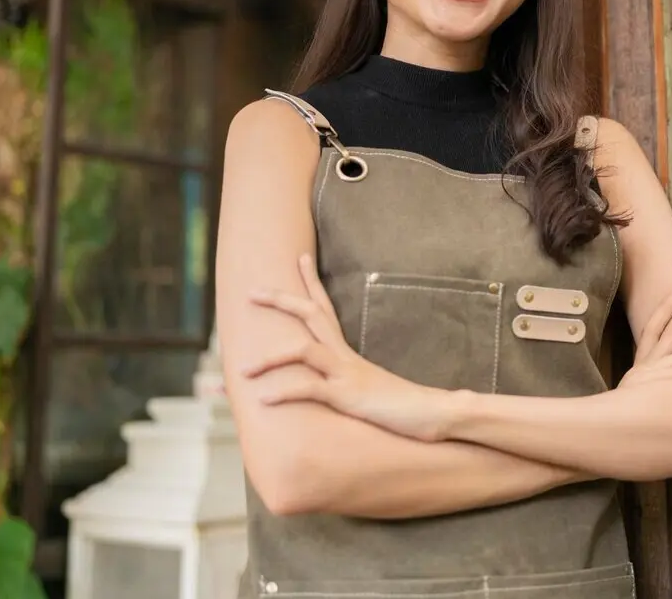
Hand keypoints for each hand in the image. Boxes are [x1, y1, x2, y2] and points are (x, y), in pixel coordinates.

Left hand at [243, 254, 456, 441]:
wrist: (430, 413)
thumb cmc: (401, 404)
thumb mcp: (368, 386)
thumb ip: (349, 379)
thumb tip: (335, 382)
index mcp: (348, 351)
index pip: (326, 308)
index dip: (311, 281)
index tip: (299, 256)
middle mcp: (344, 355)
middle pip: (311, 314)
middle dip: (281, 300)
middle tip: (251, 291)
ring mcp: (346, 373)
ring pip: (303, 351)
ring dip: (269, 358)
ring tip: (242, 370)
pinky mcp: (348, 396)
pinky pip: (310, 389)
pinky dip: (284, 392)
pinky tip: (263, 401)